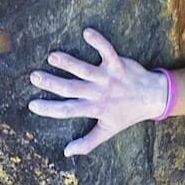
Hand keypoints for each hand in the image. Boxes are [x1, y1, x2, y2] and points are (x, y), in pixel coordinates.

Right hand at [28, 29, 167, 154]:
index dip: (48, 109)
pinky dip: (98, 41)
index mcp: (94, 109)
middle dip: (50, 83)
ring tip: (52, 57)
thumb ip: (87, 142)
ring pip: (84, 70)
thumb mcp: (108, 131)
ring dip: (68, 62)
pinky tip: (86, 32)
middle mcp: (99, 93)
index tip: (32, 105)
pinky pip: (107, 50)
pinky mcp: (117, 64)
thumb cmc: (128, 114)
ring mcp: (108, 78)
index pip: (67, 110)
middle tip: (34, 76)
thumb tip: (67, 152)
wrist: (153, 98)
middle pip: (70, 88)